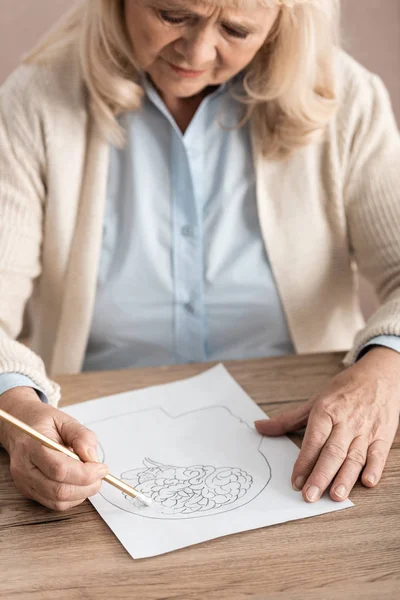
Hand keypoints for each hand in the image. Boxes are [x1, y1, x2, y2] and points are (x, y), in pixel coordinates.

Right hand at [0, 387, 107, 510]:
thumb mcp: (65, 420)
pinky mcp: (29, 492)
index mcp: (31, 446)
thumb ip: (81, 436)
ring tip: (91, 477)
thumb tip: (92, 458)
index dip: (85, 473)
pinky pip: (54, 504)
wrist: (20, 428)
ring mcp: (25, 483)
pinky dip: (73, 497)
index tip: (102, 468)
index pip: (59, 469)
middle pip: (58, 490)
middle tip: (100, 474)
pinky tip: (79, 483)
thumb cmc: (43, 423)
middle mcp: (24, 469)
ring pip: (57, 502)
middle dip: (87, 486)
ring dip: (82, 493)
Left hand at [255, 347, 399, 501]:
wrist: (380, 374)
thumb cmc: (344, 390)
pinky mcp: (383, 436)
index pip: (313, 440)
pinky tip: (367, 482)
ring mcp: (365, 430)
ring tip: (335, 496)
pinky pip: (379, 454)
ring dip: (345, 478)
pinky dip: (374, 468)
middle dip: (320, 476)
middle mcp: (345, 422)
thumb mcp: (315, 401)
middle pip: (332, 452)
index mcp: (326, 412)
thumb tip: (259, 427)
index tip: (295, 481)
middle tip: (309, 496)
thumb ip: (287, 419)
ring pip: (355, 457)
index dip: (304, 462)